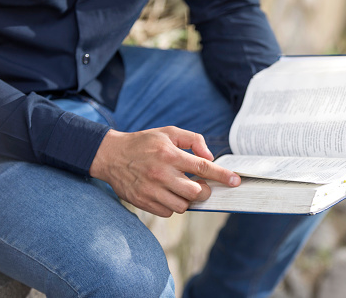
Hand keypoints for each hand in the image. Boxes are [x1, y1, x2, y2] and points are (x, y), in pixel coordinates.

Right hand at [89, 126, 240, 216]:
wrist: (110, 155)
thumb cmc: (144, 142)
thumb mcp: (169, 132)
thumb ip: (193, 140)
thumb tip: (210, 158)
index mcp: (169, 154)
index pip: (203, 168)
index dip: (222, 175)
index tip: (235, 181)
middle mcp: (161, 173)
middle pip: (196, 192)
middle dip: (204, 191)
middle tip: (200, 184)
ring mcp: (151, 190)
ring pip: (183, 206)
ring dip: (188, 199)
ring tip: (181, 188)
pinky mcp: (142, 202)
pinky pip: (168, 212)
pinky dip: (172, 206)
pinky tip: (167, 193)